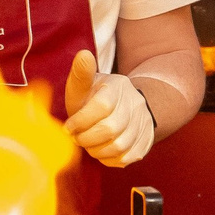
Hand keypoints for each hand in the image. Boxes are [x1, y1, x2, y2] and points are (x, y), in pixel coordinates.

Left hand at [64, 50, 155, 167]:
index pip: (102, 106)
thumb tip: (83, 55)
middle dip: (87, 138)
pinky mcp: (146, 140)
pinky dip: (109, 159)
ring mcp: (144, 123)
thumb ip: (81, 73)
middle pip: (111, 129)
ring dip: (96, 150)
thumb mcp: (86, 84)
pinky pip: (127, 158)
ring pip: (120, 146)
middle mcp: (135, 103)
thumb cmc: (95, 97)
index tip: (68, 128)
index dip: (81, 121)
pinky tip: (100, 150)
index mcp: (118, 86)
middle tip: (76, 138)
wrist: (125, 106)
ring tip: (87, 144)